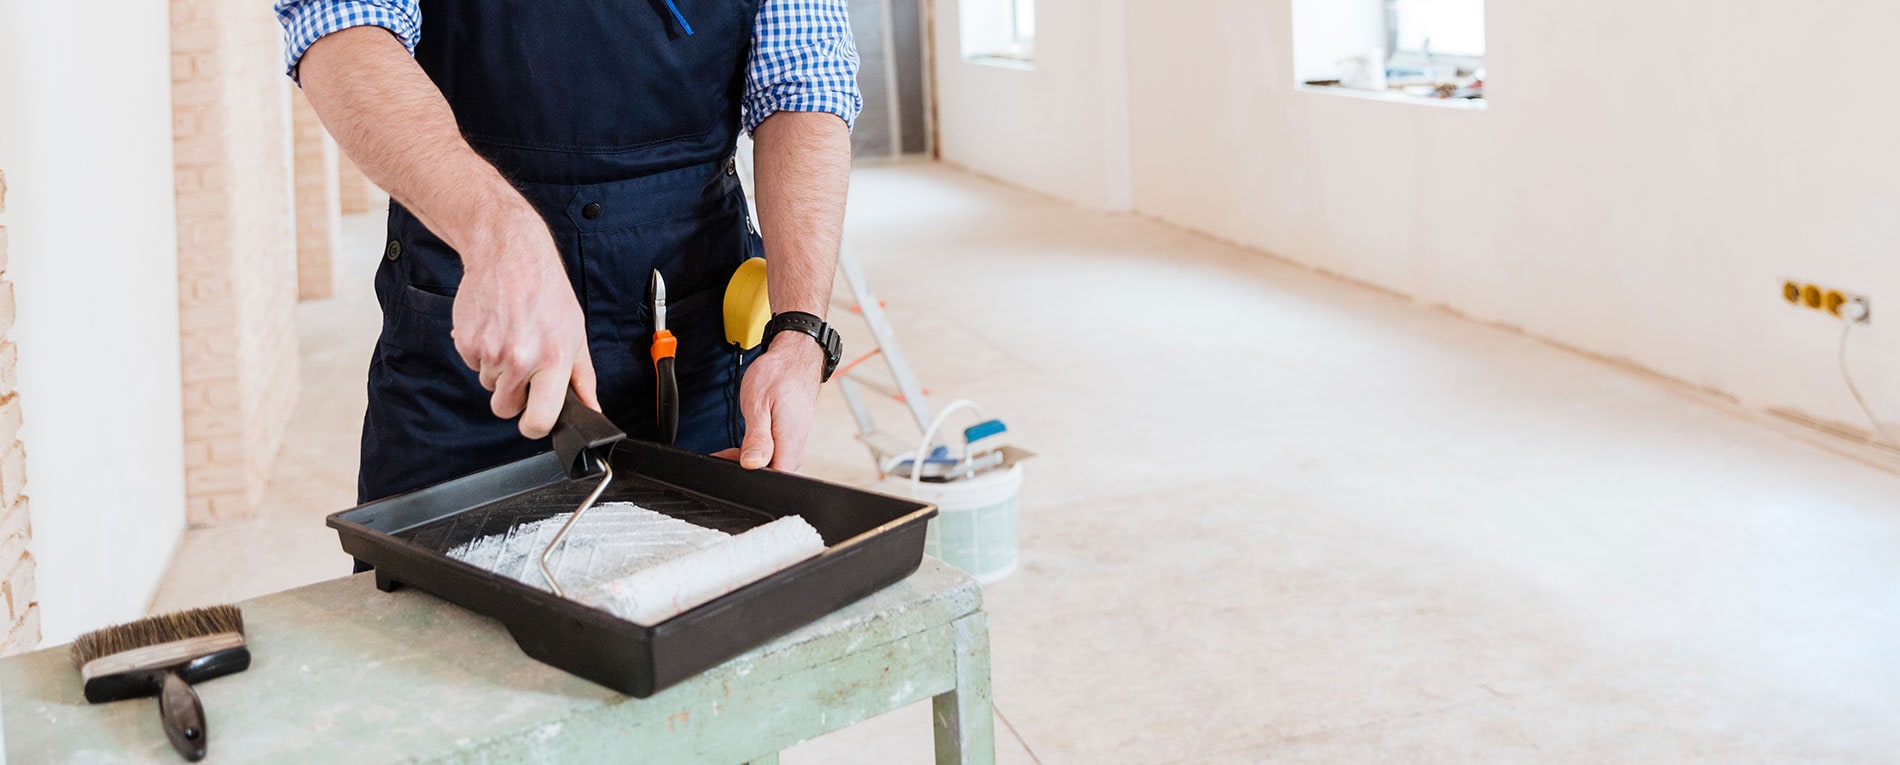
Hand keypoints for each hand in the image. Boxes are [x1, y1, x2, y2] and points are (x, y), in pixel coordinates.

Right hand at [450, 210, 598, 438]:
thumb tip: (591, 407)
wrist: (510, 255)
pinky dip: (483, 353)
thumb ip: (582, 376)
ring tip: (512, 337)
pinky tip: (496, 329)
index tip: (534, 419)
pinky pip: (474, 365)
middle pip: (505, 409)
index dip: (534, 426)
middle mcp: (520, 359)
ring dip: (498, 370)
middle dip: (513, 396)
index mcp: (553, 360)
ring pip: (489, 385)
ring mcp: (490, 352)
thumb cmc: (547, 291)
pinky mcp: (467, 342)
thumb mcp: (576, 333)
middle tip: (523, 368)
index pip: (538, 420)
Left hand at [716, 332, 825, 470]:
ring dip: (746, 460)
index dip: (749, 478)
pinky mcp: (789, 442)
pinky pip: (771, 456)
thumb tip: (751, 464)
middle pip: (768, 476)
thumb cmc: (778, 375)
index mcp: (790, 444)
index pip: (772, 480)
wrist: (794, 359)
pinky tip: (742, 445)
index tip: (730, 464)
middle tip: (723, 454)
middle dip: (742, 469)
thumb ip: (757, 438)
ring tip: (730, 448)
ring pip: (767, 467)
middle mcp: (795, 449)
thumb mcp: (759, 405)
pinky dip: (754, 453)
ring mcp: (793, 447)